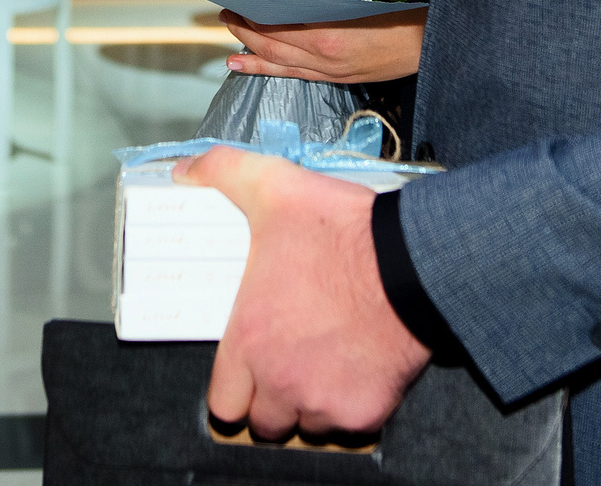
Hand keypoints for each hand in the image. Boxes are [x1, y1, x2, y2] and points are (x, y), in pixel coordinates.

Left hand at [177, 146, 428, 438]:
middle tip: (285, 369)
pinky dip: (350, 407)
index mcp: (249, 340)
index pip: (223, 402)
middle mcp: (281, 380)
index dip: (233, 389)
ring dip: (309, 406)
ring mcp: (324, 401)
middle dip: (271, 401)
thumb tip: (186, 173)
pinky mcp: (365, 411)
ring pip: (306, 427)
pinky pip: (349, 427)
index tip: (245, 373)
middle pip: (264, 422)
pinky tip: (355, 373)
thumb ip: (222, 174)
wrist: (414, 261)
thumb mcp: (273, 187)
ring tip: (321, 369)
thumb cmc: (343, 233)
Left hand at [222, 9, 426, 85]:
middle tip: (226, 11)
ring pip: (278, 62)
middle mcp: (322, 56)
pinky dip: (266, 69)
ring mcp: (328, 70)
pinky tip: (245, 65)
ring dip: (250, 50)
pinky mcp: (336, 78)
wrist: (429, 45)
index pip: (276, 22)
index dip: (252, 10)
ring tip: (228, 40)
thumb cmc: (403, 14)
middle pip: (271, 43)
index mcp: (328, 32)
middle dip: (244, 28)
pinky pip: (293, 75)